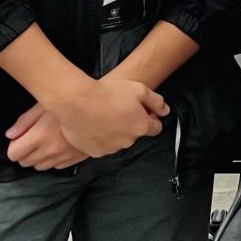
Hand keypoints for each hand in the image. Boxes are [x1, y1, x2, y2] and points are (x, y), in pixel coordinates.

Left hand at [5, 104, 85, 170]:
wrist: (99, 109)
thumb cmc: (69, 102)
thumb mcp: (43, 104)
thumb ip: (24, 121)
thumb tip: (10, 135)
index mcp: (40, 135)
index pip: (14, 153)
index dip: (14, 145)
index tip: (20, 138)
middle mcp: (51, 150)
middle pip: (25, 162)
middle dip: (25, 152)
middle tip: (32, 138)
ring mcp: (64, 156)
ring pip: (40, 167)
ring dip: (39, 157)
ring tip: (46, 142)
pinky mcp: (75, 159)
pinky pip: (57, 167)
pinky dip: (54, 159)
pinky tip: (59, 146)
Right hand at [50, 76, 167, 157]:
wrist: (76, 101)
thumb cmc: (107, 93)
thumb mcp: (139, 89)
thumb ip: (156, 101)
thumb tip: (165, 111)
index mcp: (141, 126)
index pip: (155, 128)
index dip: (151, 118)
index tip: (143, 112)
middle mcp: (128, 141)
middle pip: (135, 134)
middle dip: (131, 124)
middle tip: (119, 109)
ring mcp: (110, 148)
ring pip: (118, 141)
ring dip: (115, 132)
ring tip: (104, 115)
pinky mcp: (94, 152)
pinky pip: (101, 146)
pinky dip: (100, 138)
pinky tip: (94, 124)